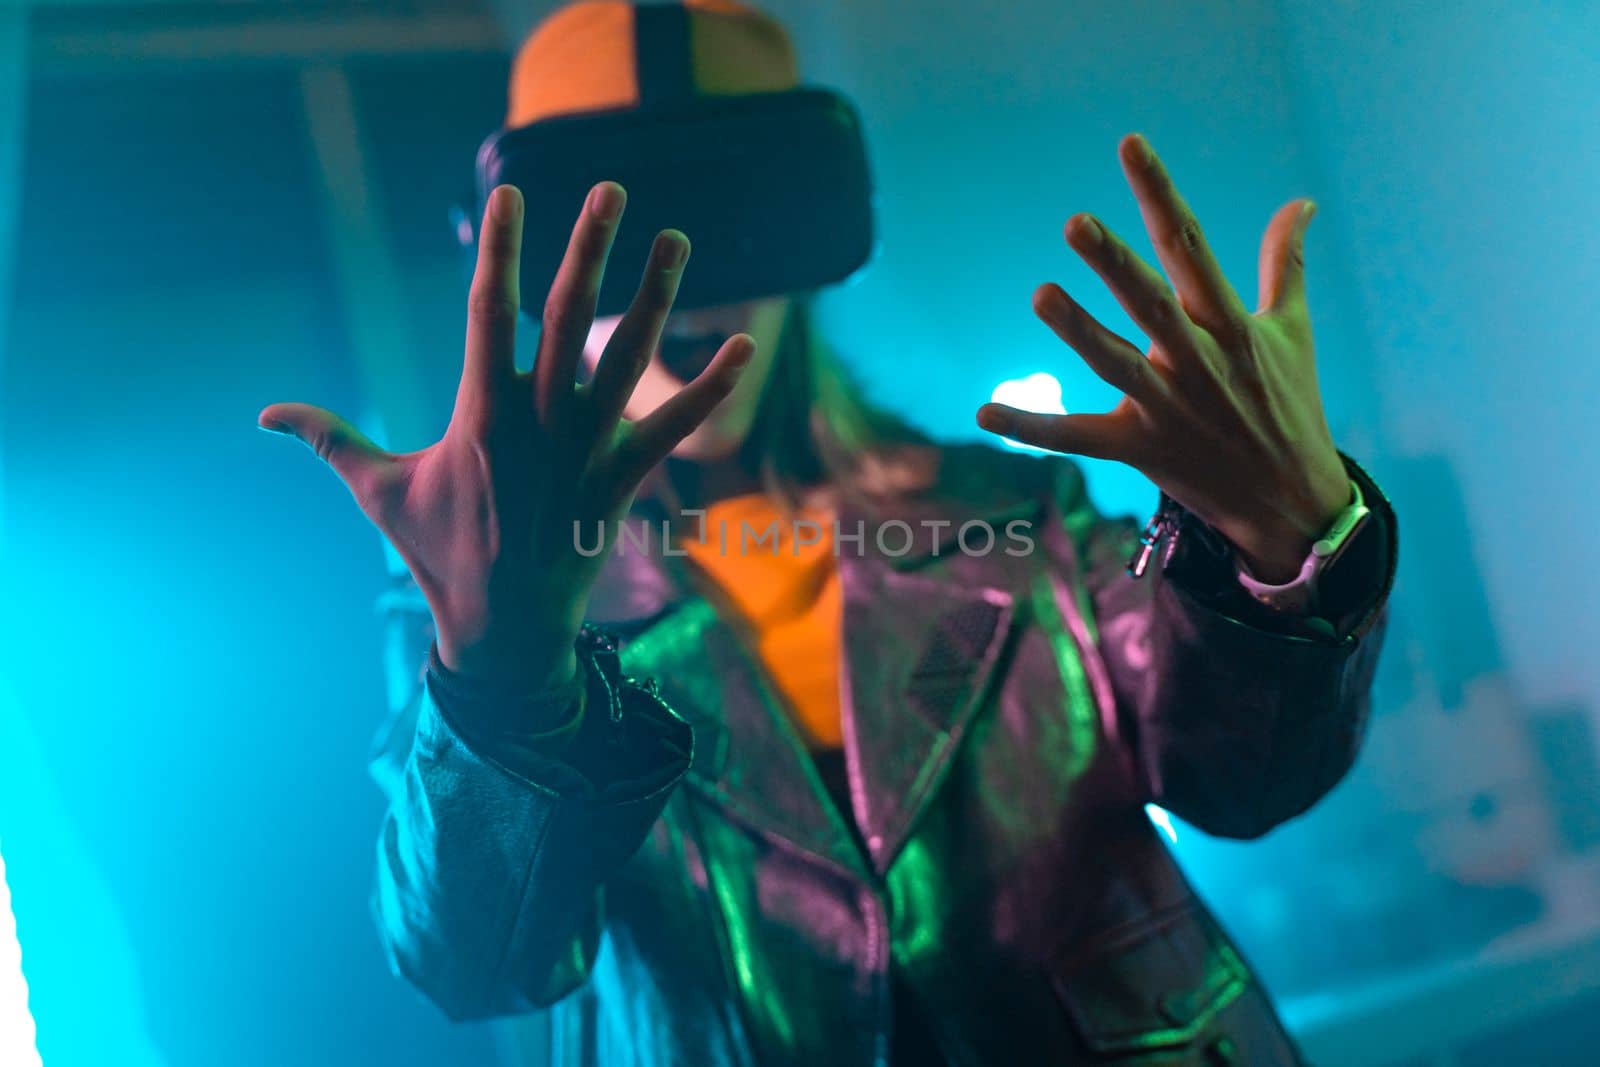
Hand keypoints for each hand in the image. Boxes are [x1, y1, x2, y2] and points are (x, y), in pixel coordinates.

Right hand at [260, 183, 754, 689]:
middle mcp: (541, 422)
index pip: (489, 313)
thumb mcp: (380, 491)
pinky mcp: (624, 480)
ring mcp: (588, 451)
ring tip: (676, 239)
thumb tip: (264, 415)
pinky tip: (746, 347)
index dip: (500, 251)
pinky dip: (711, 389)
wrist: (503, 632)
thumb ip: (330, 440)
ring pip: (628, 361)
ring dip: (655, 298)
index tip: (511, 196)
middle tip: (611, 191)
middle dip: (589, 251)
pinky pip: (675, 428)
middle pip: (569, 319)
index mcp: (483, 414)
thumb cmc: (439, 555)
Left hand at [977, 134, 1349, 583]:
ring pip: (1115, 364)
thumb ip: (1285, 263)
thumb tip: (1303, 202)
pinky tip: (984, 409)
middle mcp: (1199, 363)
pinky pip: (1078, 436)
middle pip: (1151, 304)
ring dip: (1078, 331)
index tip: (1129, 146)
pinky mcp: (1140, 449)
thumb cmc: (1287, 404)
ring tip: (1040, 295)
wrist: (1290, 501)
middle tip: (1075, 224)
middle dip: (1115, 265)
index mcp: (1231, 326)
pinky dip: (1032, 426)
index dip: (1159, 195)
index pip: (1191, 248)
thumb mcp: (1292, 332)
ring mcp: (1167, 409)